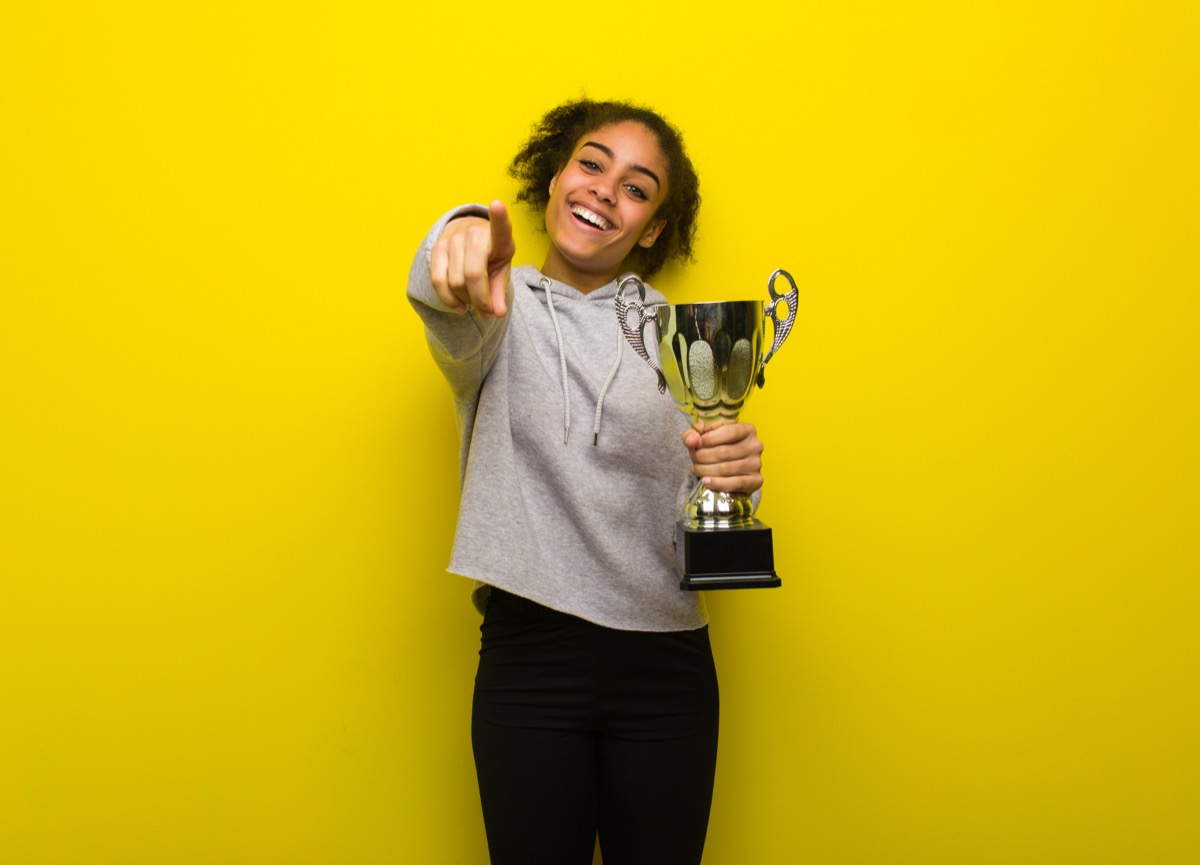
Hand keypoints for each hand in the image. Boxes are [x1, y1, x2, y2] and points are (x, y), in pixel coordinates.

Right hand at [429, 200, 515, 318]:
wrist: (467, 236)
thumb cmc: (491, 256)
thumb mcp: (501, 270)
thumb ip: (499, 292)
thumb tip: (498, 313)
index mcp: (498, 236)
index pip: (500, 226)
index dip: (499, 216)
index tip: (497, 205)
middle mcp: (474, 233)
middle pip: (472, 274)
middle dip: (480, 301)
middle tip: (486, 311)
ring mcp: (453, 239)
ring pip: (455, 282)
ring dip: (466, 301)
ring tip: (474, 304)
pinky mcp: (436, 249)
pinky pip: (437, 281)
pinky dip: (449, 300)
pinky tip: (459, 306)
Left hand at [682, 421, 763, 494]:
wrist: (729, 472)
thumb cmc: (716, 448)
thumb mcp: (704, 436)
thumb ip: (693, 433)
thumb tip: (692, 439)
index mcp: (747, 430)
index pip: (729, 432)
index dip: (709, 438)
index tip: (696, 444)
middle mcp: (755, 446)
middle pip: (725, 452)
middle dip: (703, 456)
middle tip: (693, 459)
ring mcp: (756, 464)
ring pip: (726, 468)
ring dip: (705, 470)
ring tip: (696, 469)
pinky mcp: (756, 481)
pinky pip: (735, 483)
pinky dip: (718, 483)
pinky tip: (706, 481)